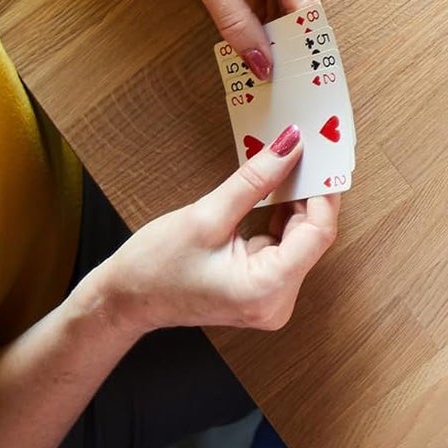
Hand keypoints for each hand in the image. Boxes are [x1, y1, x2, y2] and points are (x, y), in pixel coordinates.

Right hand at [87, 125, 337, 337]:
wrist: (126, 300)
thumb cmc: (155, 267)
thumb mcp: (206, 216)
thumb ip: (255, 180)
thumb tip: (290, 146)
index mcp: (265, 290)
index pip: (318, 233)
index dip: (322, 191)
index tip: (320, 154)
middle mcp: (276, 301)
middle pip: (312, 235)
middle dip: (308, 191)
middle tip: (307, 148)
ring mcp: (271, 296)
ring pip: (300, 237)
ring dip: (295, 200)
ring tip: (291, 161)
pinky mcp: (263, 287)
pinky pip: (285, 243)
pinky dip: (281, 215)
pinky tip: (274, 188)